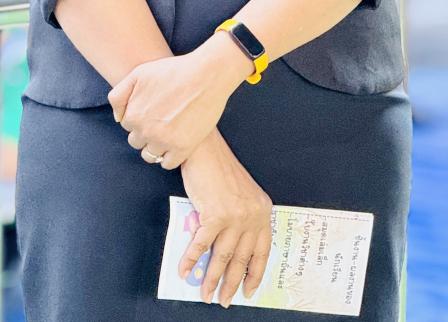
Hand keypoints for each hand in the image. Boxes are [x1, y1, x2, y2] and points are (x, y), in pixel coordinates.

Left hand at [108, 33, 252, 168]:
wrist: (207, 75)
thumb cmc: (173, 71)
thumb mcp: (138, 73)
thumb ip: (119, 96)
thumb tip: (118, 118)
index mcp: (133, 114)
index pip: (128, 126)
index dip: (140, 118)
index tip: (152, 110)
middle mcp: (146, 131)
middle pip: (137, 142)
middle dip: (146, 132)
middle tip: (162, 119)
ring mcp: (164, 141)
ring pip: (151, 155)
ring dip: (156, 146)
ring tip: (169, 131)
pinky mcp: (183, 148)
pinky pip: (167, 164)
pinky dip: (170, 156)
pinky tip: (177, 141)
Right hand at [178, 129, 272, 307]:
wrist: (204, 148)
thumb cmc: (219, 167)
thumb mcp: (239, 194)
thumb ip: (238, 220)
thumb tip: (224, 251)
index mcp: (262, 211)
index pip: (262, 251)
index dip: (254, 274)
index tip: (248, 290)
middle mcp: (252, 216)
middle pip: (241, 259)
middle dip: (231, 283)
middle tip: (224, 300)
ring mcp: (234, 216)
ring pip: (222, 257)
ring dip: (212, 279)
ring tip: (205, 293)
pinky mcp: (214, 215)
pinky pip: (201, 245)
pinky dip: (190, 259)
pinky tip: (184, 270)